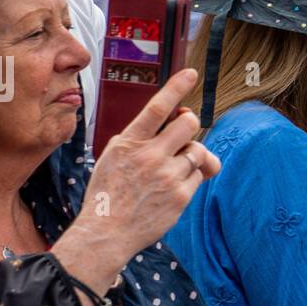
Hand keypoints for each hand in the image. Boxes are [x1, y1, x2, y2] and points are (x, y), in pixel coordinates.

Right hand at [55, 69, 218, 305]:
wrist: (106, 232)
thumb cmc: (111, 193)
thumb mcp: (115, 156)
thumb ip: (145, 137)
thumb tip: (183, 122)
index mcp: (129, 142)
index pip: (158, 107)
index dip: (177, 87)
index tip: (192, 73)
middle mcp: (150, 156)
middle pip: (189, 124)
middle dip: (189, 125)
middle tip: (181, 136)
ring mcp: (167, 176)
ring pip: (198, 150)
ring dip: (192, 154)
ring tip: (174, 167)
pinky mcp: (181, 196)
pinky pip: (199, 174)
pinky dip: (192, 176)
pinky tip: (173, 187)